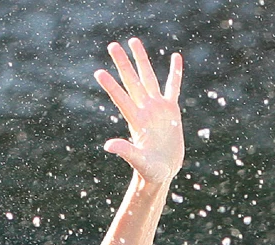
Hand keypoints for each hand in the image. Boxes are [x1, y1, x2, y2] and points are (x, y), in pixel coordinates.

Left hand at [94, 38, 183, 185]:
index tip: (98, 72)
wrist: (161, 173)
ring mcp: (157, 109)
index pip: (121, 98)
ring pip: (149, 78)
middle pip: (132, 81)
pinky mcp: (171, 111)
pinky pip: (173, 87)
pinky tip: (175, 57)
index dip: (111, 86)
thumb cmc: (149, 171)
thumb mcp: (138, 162)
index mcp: (136, 121)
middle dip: (123, 63)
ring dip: (141, 60)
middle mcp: (144, 110)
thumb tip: (108, 145)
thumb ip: (126, 151)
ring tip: (134, 41)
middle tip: (112, 45)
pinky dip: (175, 73)